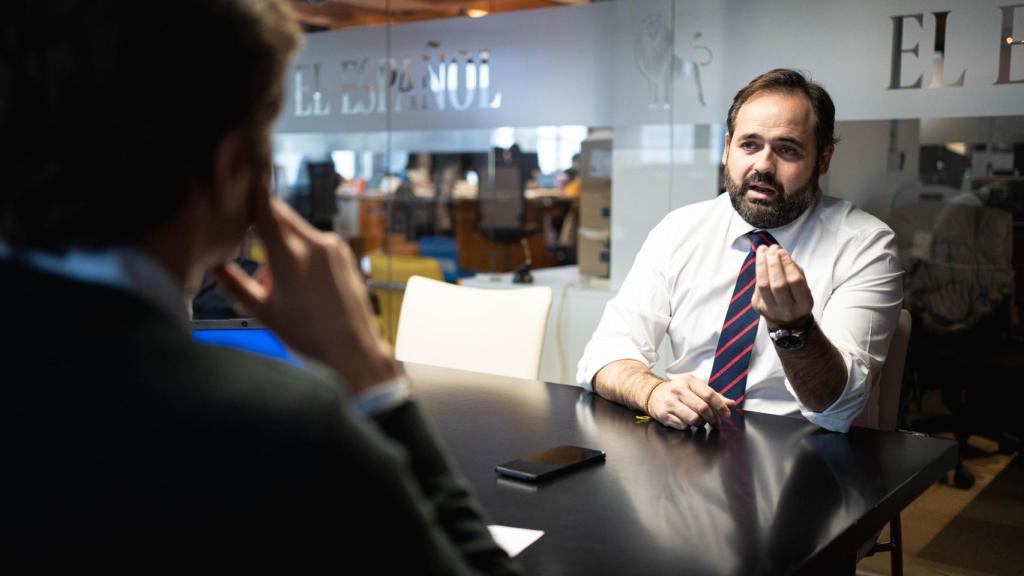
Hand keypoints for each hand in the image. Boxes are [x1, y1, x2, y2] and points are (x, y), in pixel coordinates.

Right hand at [212, 193, 397, 392]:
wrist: (353, 349)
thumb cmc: (307, 336)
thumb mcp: (262, 312)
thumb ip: (233, 283)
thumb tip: (209, 263)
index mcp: (290, 255)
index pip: (263, 208)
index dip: (246, 192)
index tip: (234, 182)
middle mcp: (314, 243)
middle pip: (278, 214)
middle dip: (259, 222)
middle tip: (243, 237)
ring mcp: (332, 246)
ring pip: (295, 230)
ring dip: (279, 244)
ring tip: (276, 285)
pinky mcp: (343, 253)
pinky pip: (313, 242)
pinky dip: (299, 252)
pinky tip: (297, 283)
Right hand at [647, 374, 734, 429]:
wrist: (652, 394)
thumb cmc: (676, 392)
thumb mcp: (694, 388)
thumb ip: (713, 396)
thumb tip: (731, 404)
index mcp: (688, 381)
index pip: (709, 394)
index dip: (721, 406)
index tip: (726, 414)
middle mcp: (678, 390)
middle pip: (703, 408)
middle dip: (713, 418)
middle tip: (716, 423)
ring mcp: (670, 402)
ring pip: (693, 419)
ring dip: (701, 423)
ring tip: (700, 421)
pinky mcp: (664, 414)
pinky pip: (683, 425)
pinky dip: (688, 426)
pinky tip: (686, 421)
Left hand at [751, 245, 812, 329]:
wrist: (788, 323)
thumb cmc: (796, 298)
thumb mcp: (804, 287)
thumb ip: (794, 270)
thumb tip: (780, 253)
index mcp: (803, 303)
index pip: (795, 281)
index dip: (787, 265)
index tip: (782, 251)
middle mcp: (788, 309)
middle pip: (778, 284)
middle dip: (773, 264)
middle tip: (771, 250)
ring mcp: (771, 310)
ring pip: (763, 285)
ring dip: (762, 265)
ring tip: (763, 251)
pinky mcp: (758, 307)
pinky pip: (757, 287)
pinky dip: (759, 272)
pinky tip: (760, 261)